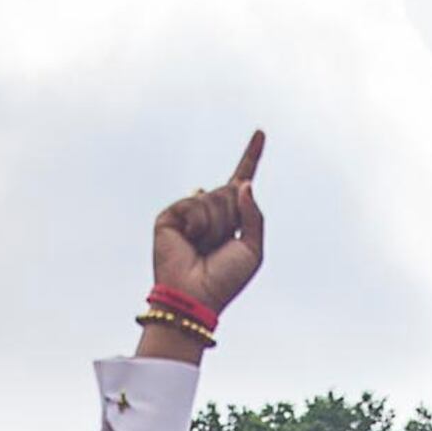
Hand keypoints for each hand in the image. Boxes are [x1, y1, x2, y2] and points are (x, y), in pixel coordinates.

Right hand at [150, 132, 266, 322]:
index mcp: (230, 218)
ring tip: (203, 247)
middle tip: (218, 246)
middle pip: (230, 190)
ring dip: (214, 225)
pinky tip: (189, 241)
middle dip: (231, 217)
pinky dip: (197, 224)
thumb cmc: (225, 279)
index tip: (261, 133)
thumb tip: (244, 183)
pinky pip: (193, 203)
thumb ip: (253, 215)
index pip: (241, 182)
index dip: (251, 157)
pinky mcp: (170, 216)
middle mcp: (209, 211)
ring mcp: (188, 212)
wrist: (197, 297)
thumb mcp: (252, 249)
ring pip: (212, 196)